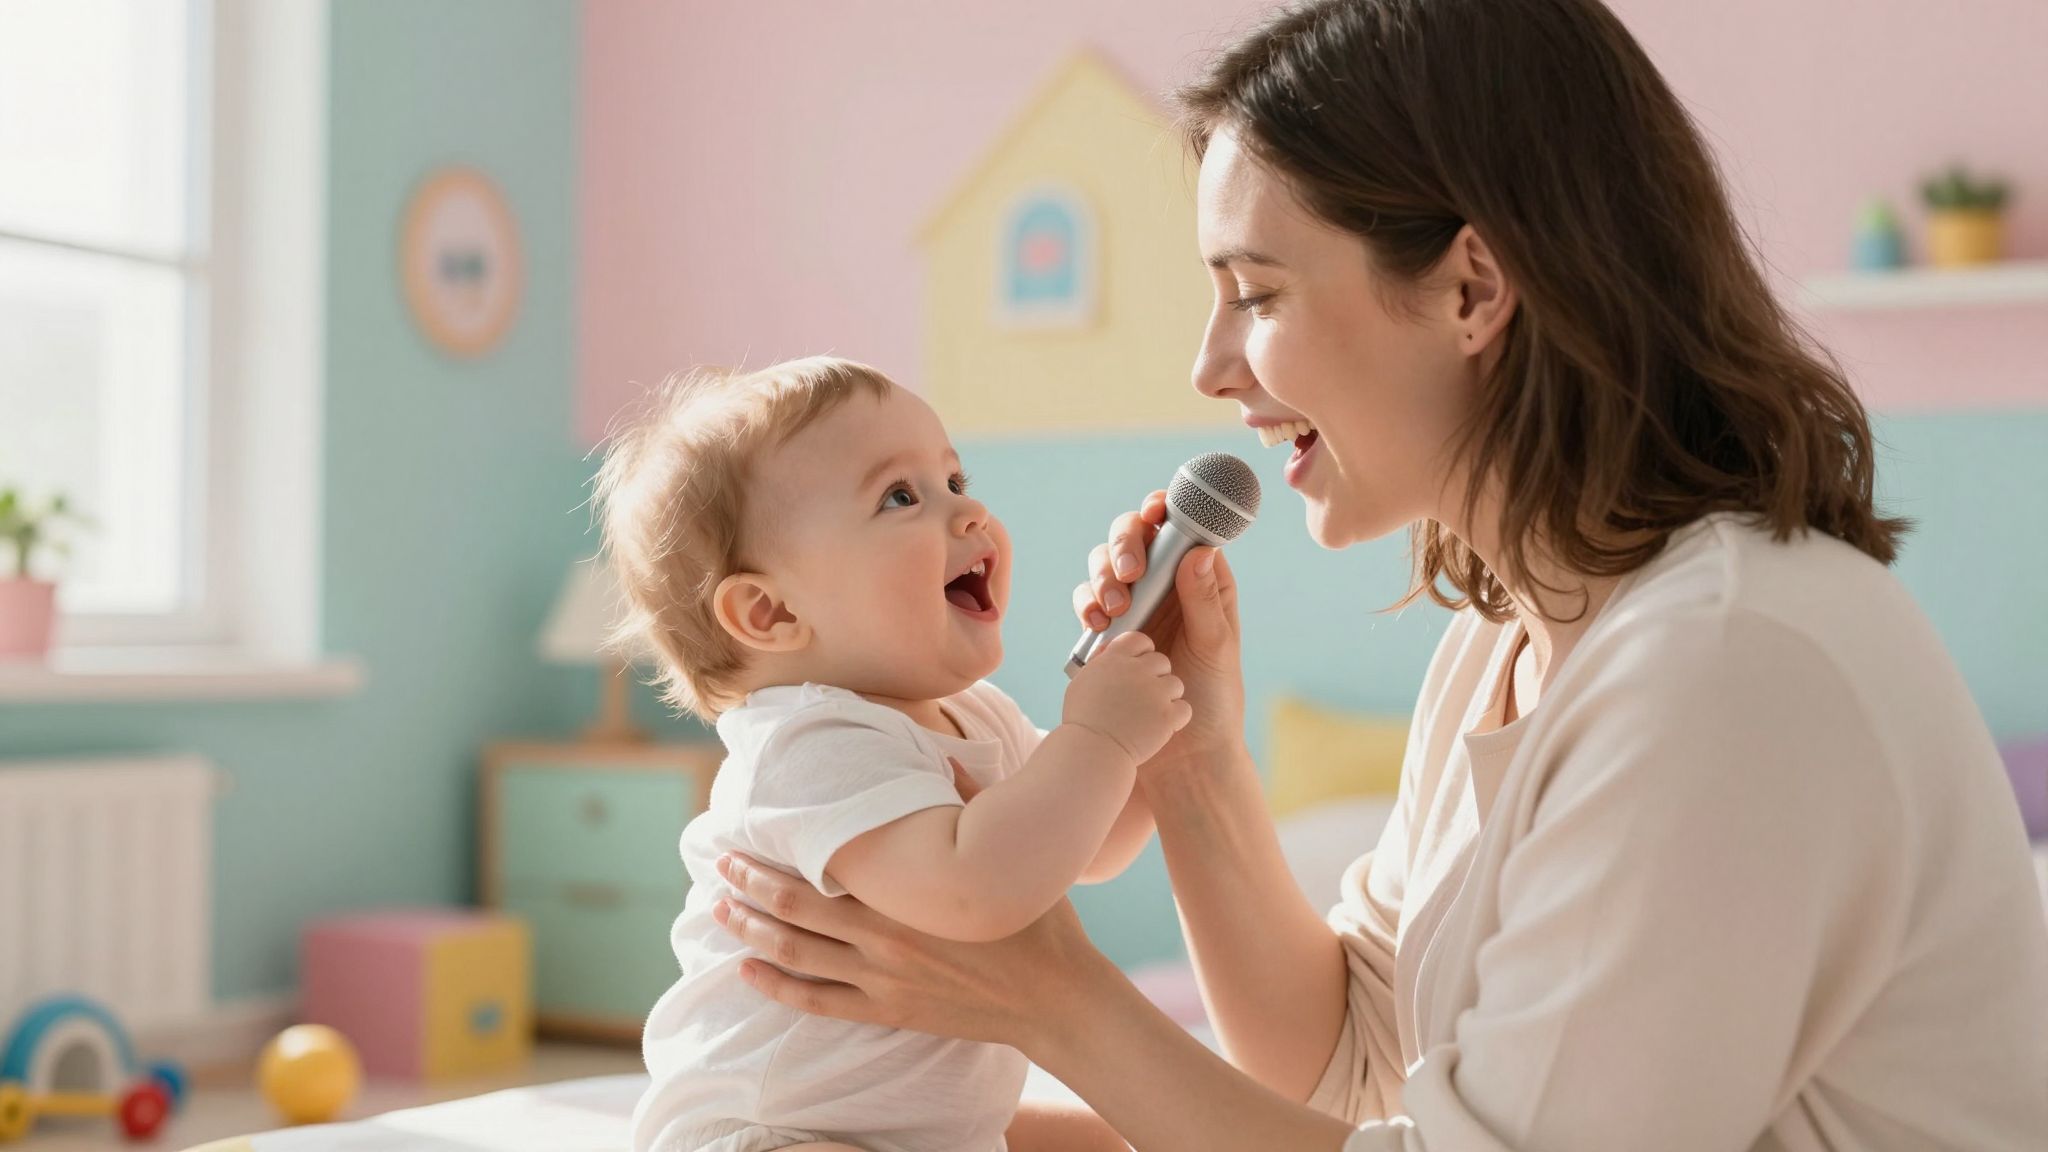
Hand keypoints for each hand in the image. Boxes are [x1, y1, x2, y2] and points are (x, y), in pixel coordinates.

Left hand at [713, 771, 1110, 1054]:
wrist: (1054, 996)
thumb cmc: (1035, 920)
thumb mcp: (1003, 853)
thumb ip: (970, 801)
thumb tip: (946, 755)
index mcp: (905, 891)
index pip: (825, 865)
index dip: (780, 849)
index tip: (750, 829)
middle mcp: (882, 934)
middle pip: (795, 907)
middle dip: (751, 883)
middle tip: (721, 861)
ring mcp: (881, 978)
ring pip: (796, 953)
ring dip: (751, 930)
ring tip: (719, 909)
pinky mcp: (888, 1011)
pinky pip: (817, 1001)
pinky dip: (776, 987)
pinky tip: (746, 972)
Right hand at [1061, 631, 1190, 763]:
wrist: (1091, 753)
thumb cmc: (1084, 721)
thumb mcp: (1083, 682)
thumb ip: (1102, 663)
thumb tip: (1111, 650)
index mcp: (1114, 659)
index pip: (1140, 640)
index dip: (1142, 653)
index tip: (1138, 668)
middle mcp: (1136, 670)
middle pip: (1161, 661)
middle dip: (1156, 678)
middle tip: (1143, 698)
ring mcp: (1154, 693)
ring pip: (1175, 684)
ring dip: (1166, 698)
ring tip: (1149, 715)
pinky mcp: (1167, 715)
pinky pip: (1183, 708)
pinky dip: (1175, 719)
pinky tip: (1159, 727)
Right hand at [1074, 491, 1247, 777]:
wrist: (1184, 757)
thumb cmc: (1214, 702)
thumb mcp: (1216, 650)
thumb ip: (1205, 603)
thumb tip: (1200, 551)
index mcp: (1200, 582)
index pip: (1181, 530)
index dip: (1165, 511)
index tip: (1155, 510)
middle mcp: (1165, 587)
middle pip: (1135, 539)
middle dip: (1125, 546)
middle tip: (1130, 572)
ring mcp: (1134, 607)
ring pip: (1105, 566)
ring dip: (1103, 577)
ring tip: (1114, 611)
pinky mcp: (1108, 633)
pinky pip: (1088, 603)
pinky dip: (1087, 606)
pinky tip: (1097, 627)